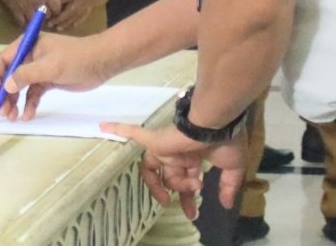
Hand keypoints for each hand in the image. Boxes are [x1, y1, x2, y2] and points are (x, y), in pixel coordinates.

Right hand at [0, 0, 62, 26]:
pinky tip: (25, 17)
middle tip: (44, 11)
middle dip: (47, 14)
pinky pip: (22, 22)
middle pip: (48, 16)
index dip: (56, 9)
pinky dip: (25, 21)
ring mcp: (26, 8)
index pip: (56, 8)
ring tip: (35, 15)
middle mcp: (37, 2)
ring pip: (36, 22)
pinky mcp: (15, 10)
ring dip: (36, 20)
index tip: (53, 8)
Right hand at [0, 31, 111, 121]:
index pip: (3, 61)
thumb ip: (26, 75)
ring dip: (15, 102)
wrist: (102, 62)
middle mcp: (30, 57)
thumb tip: (6, 86)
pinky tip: (28, 115)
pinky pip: (33, 94)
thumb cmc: (75, 58)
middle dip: (5, 94)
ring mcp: (39, 69)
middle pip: (10, 76)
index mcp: (27, 46)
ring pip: (21, 87)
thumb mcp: (50, 66)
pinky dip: (29, 104)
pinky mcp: (48, 81)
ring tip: (13, 117)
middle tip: (4, 113)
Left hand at [48, 0, 106, 30]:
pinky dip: (79, 20)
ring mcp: (89, 0)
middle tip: (49, 24)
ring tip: (58, 28)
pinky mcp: (93, 0)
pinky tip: (73, 24)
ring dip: (67, 22)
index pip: (63, 0)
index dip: (53, 6)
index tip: (44, 11)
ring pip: (77, 15)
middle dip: (59, 19)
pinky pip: (86, 14)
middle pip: (70, 11)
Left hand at [99, 121, 246, 219]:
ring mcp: (167, 145)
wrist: (218, 122)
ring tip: (174, 195)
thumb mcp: (233, 168)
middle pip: (172, 176)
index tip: (193, 214)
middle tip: (190, 211)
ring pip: (157, 168)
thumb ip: (228, 186)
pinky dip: (119, 129)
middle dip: (182, 193)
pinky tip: (103, 127)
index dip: (188, 197)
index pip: (187, 178)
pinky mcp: (156, 139)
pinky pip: (134, 133)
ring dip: (169, 184)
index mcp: (195, 154)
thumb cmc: (226, 141)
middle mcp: (179, 150)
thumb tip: (226, 204)